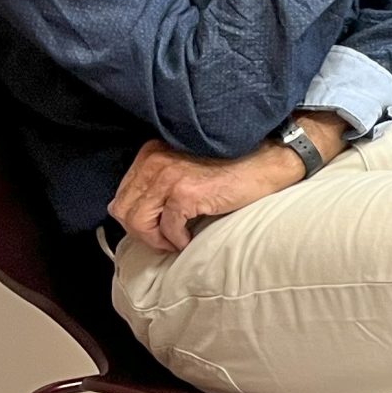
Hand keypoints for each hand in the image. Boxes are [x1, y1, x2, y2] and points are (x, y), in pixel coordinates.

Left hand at [110, 140, 296, 252]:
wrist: (269, 160)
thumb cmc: (234, 164)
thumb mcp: (186, 163)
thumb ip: (160, 178)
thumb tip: (142, 213)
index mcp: (151, 152)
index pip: (122, 194)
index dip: (136, 217)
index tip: (155, 227)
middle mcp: (155, 161)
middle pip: (123, 209)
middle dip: (141, 231)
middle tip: (163, 239)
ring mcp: (169, 177)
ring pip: (138, 221)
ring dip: (156, 238)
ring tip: (175, 240)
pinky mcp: (186, 194)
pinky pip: (167, 229)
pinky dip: (177, 240)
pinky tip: (190, 237)